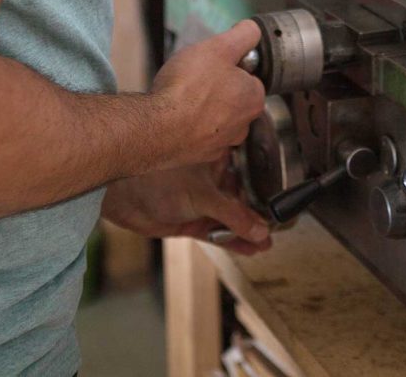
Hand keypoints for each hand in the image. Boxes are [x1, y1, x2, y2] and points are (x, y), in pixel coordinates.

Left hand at [102, 158, 271, 255]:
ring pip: (232, 216)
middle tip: (279, 225)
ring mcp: (203, 200)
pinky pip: (219, 232)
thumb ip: (234, 214)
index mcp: (217, 156)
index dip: (265, 185)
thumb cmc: (156, 178)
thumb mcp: (203, 195)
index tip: (283, 201)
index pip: (249, 170)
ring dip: (248, 230)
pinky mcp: (194, 221)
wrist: (122, 198)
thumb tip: (260, 229)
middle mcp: (212, 177)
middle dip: (259, 212)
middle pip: (243, 196)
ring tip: (268, 241)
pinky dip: (235, 241)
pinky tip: (252, 248)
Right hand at [150, 20, 264, 167]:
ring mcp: (222, 143)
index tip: (215, 62)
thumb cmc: (188, 88)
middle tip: (196, 76)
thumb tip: (253, 30)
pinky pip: (200, 135)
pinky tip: (176, 115)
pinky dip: (191, 126)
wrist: (157, 128)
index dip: (232, 65)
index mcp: (253, 98)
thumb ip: (243, 35)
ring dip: (204, 107)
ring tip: (183, 96)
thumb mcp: (219, 47)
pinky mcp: (201, 155)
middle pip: (234, 98)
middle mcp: (243, 125)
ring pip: (218, 117)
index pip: (251, 76)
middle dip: (217, 87)